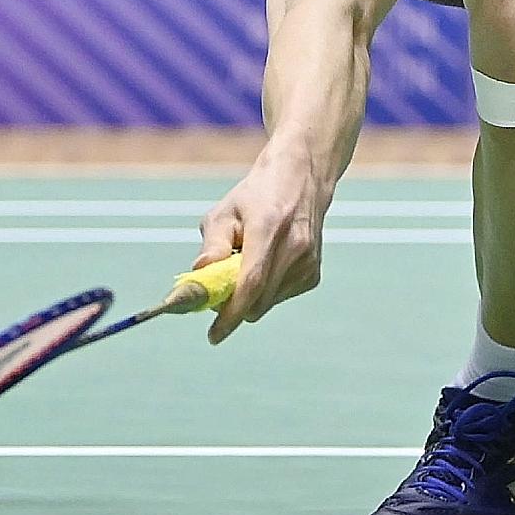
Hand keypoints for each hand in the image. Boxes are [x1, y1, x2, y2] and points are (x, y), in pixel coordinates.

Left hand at [194, 156, 333, 344]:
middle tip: (217, 291)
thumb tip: (200, 275)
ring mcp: (308, 262)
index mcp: (268, 227)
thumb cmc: (255, 196)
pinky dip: (265, 291)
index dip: (230, 313)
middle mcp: (294, 247)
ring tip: (246, 263)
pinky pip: (280, 298)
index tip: (213, 335)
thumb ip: (213, 245)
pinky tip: (267, 264)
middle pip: (258, 300)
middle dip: (232, 306)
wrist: (302, 179)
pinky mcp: (314, 273)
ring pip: (267, 303)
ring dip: (249, 297)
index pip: (250, 282)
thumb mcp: (225, 211)